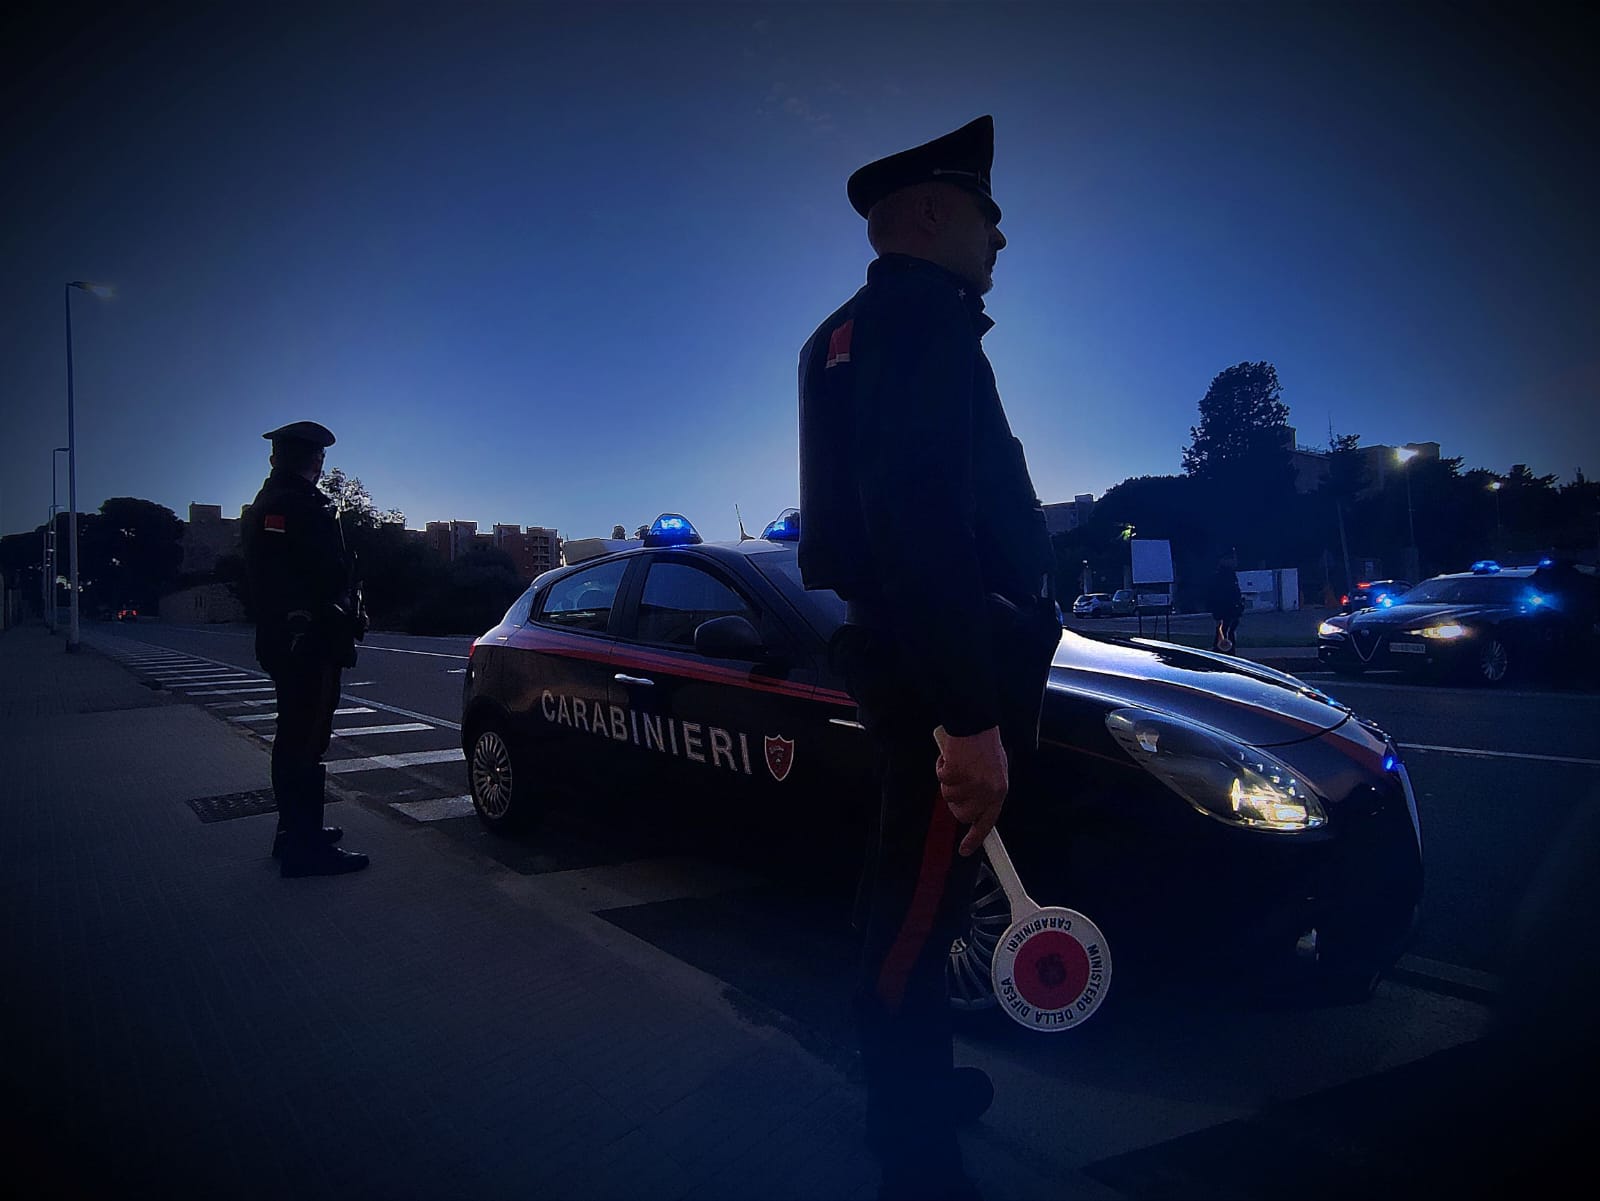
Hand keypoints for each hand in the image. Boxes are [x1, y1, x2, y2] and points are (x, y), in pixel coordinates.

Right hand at [933, 725, 1007, 856]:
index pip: (987, 822)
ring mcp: (971, 783)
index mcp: (999, 791)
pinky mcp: (956, 773)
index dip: (974, 839)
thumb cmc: (983, 744)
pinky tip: (951, 756)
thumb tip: (972, 808)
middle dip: (955, 801)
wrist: (975, 722)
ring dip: (948, 781)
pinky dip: (941, 767)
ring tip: (957, 763)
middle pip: (962, 814)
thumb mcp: (994, 772)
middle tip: (957, 782)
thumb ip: (985, 793)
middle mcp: (987, 791)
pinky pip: (941, 779)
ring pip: (949, 797)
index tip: (965, 850)